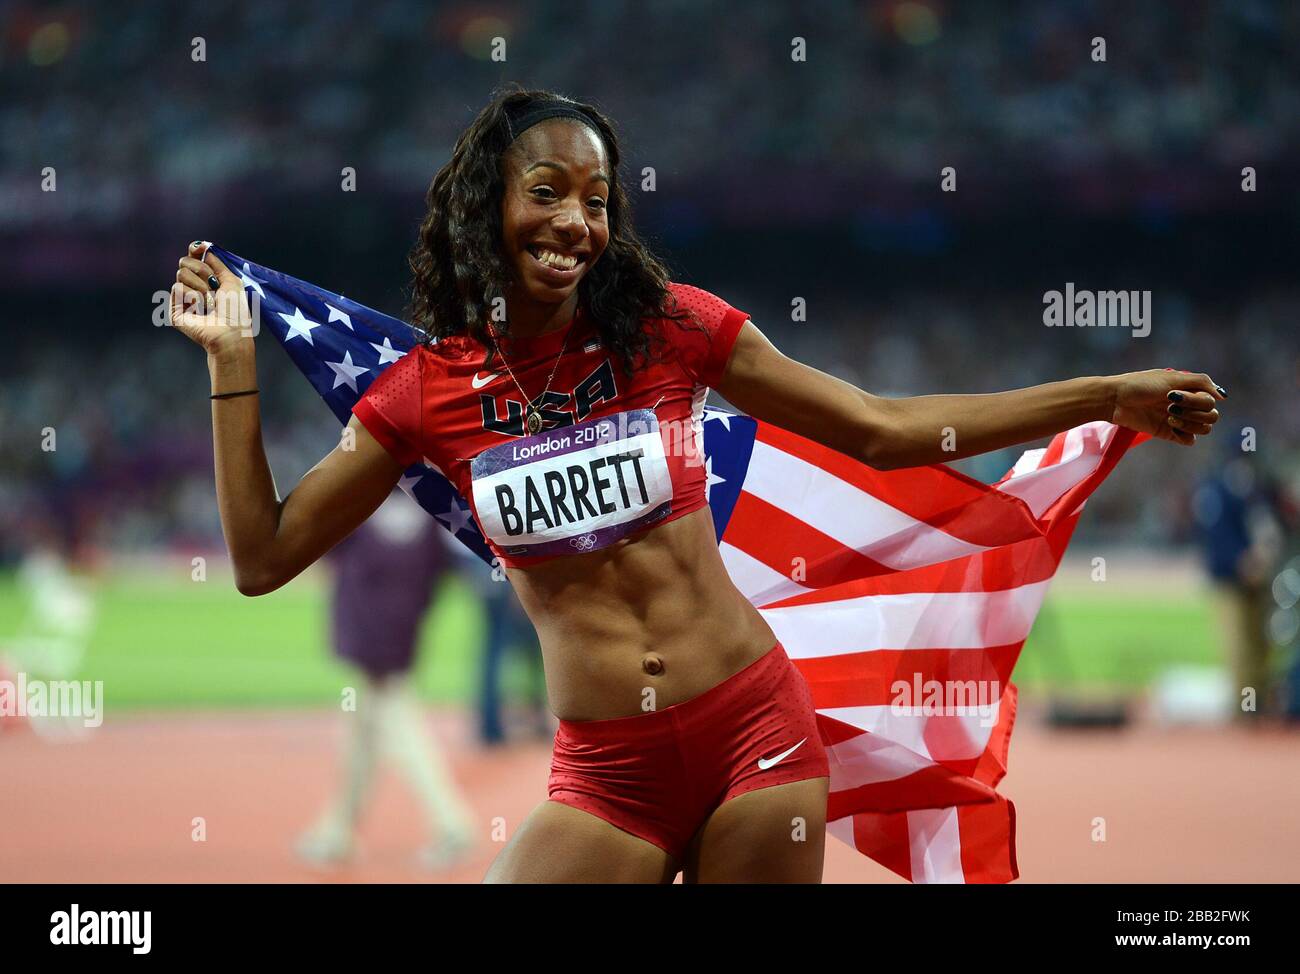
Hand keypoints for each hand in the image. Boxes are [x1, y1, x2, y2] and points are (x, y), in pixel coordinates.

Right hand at [169, 241, 253, 356]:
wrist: (230, 332)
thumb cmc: (236, 310)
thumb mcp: (232, 281)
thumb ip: (218, 263)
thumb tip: (204, 247)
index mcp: (207, 280)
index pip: (194, 258)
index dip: (195, 250)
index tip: (200, 247)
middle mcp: (193, 287)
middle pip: (184, 262)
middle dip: (201, 269)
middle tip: (213, 284)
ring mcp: (183, 298)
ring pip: (180, 273)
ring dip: (200, 286)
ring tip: (210, 301)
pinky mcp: (174, 309)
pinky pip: (177, 288)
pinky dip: (192, 296)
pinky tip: (200, 309)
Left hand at [1109, 369, 1225, 445]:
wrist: (1116, 400)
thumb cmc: (1141, 384)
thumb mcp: (1172, 377)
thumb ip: (1201, 382)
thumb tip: (1223, 396)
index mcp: (1190, 390)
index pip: (1211, 401)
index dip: (1196, 400)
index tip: (1173, 394)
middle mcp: (1188, 405)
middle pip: (1212, 416)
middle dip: (1194, 412)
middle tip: (1170, 406)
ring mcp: (1179, 420)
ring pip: (1204, 429)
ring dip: (1189, 423)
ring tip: (1168, 417)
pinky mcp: (1168, 433)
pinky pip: (1190, 440)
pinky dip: (1185, 435)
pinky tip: (1170, 427)